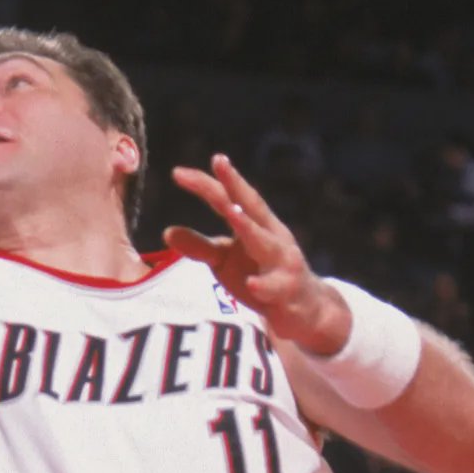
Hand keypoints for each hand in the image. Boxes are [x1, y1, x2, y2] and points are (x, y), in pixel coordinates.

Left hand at [161, 159, 346, 354]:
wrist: (306, 308)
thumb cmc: (261, 275)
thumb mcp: (226, 260)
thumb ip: (200, 246)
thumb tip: (167, 232)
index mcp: (256, 224)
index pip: (229, 199)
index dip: (208, 184)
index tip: (179, 172)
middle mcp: (272, 236)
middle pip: (252, 208)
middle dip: (236, 186)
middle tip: (220, 164)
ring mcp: (284, 263)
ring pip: (266, 243)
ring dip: (249, 226)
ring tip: (233, 212)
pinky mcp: (289, 291)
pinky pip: (276, 288)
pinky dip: (265, 286)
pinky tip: (252, 285)